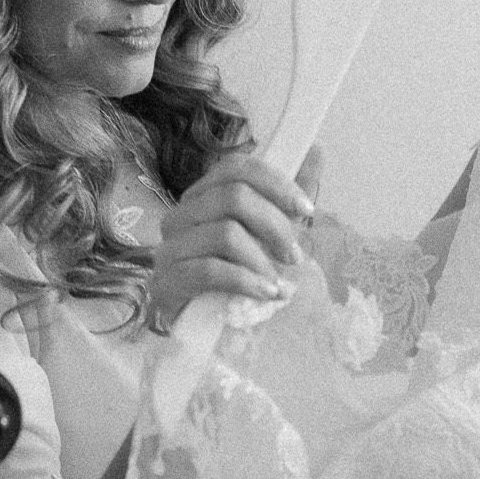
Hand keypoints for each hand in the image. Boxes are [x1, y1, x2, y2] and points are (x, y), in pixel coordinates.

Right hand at [149, 150, 319, 326]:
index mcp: (203, 197)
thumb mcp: (271, 235)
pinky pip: (209, 270)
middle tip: (295, 256)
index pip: (235, 168)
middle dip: (275, 225)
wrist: (205, 328)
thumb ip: (289, 197)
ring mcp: (169, 248)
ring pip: (224, 233)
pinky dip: (246, 281)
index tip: (306, 209)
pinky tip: (266, 295)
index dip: (275, 182)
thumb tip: (314, 150)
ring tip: (278, 284)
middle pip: (233, 196)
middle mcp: (180, 215)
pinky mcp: (165, 282)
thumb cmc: (239, 275)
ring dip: (262, 260)